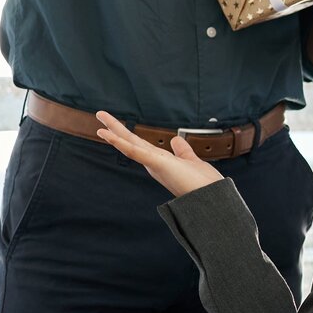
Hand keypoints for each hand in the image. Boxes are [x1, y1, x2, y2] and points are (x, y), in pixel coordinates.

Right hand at [94, 112, 222, 196]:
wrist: (212, 198)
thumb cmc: (203, 184)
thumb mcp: (190, 161)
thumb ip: (182, 150)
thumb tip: (175, 139)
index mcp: (159, 160)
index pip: (139, 144)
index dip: (126, 134)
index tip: (113, 126)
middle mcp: (153, 162)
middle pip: (130, 141)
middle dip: (115, 128)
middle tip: (100, 114)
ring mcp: (154, 164)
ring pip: (129, 145)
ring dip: (114, 132)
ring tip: (100, 121)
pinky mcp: (158, 164)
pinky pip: (136, 152)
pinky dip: (123, 144)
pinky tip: (111, 136)